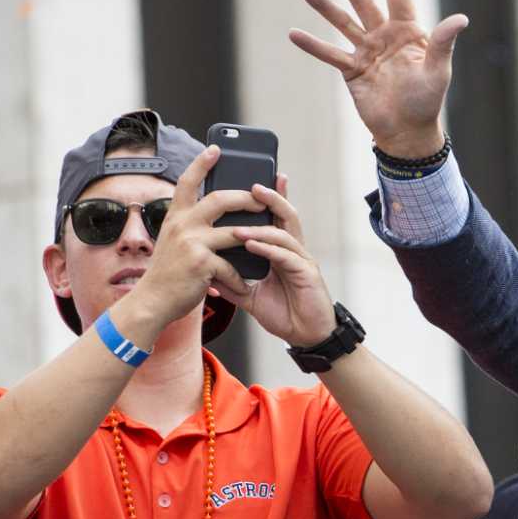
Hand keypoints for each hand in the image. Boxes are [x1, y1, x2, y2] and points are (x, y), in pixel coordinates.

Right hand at [118, 147, 266, 333]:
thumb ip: (191, 227)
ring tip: (271, 235)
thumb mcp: (176, 242)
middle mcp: (181, 224)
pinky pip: (232, 265)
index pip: (188, 182)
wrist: (152, 301)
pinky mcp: (201, 263)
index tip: (216, 148)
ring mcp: (191, 242)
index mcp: (175, 216)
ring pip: (234, 230)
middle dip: (246, 197)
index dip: (202, 163)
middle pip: (220, 199)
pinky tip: (244, 285)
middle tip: (262, 198)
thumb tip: (216, 216)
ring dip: (256, 233)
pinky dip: (240, 277)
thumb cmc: (170, 273)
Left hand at [218, 178, 338, 346]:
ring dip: (259, 228)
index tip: (255, 181)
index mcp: (281, 253)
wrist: (306, 337)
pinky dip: (268, 248)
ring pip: (284, 233)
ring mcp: (302, 261)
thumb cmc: (286, 315)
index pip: (275, 219)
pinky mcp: (307, 274)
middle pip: (286, 216)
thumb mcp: (251, 296)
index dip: (270, 199)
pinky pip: (285, 255)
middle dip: (271, 198)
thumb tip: (210, 274)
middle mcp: (294, 252)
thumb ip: (233, 282)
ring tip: (238, 227)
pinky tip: (252, 245)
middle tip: (253, 186)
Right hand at [289, 0, 466, 156]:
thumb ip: (444, 43)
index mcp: (408, 32)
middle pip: (364, 3)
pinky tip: (294, 33)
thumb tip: (461, 19)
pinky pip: (330, 54)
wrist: (408, 133)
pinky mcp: (352, 70)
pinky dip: (313, 45)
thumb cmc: (427, 102)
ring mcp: (367, 52)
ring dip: (326, 9)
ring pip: (344, 24)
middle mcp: (385, 37)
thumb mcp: (438, 71)